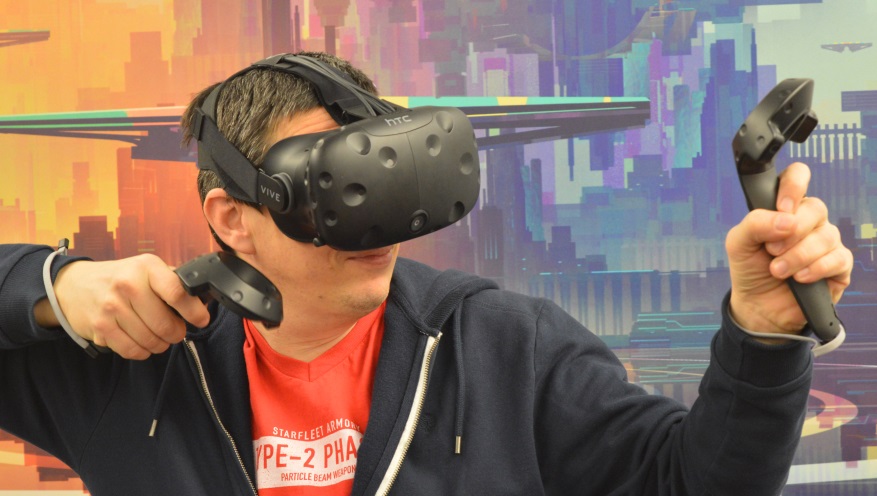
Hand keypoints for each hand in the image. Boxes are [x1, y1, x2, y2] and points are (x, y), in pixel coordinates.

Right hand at [36, 254, 210, 358]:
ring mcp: (112, 307)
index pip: (177, 293)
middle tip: (175, 331)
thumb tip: (204, 299)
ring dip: (161, 344)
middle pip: (166, 324)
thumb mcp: (147, 269)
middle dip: (177, 333)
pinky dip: (143, 352)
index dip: (194, 311)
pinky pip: (132, 350)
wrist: (74, 285)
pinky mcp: (100, 327)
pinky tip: (142, 343)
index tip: (201, 320)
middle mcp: (128, 285)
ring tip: (159, 337)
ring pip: (151, 340)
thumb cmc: (121, 278)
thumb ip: (172, 282)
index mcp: (146, 268)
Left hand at [726, 162, 852, 335]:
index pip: (797, 177)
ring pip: (826, 236)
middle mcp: (809, 221)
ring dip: (798, 255)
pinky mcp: (839, 266)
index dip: (794, 186)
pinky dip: (816, 268)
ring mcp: (825, 242)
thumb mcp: (738, 243)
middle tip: (771, 250)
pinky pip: (838, 258)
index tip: (781, 207)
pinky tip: (800, 278)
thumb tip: (786, 219)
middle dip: (791, 232)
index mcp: (784, 208)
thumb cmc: (750, 269)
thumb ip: (755, 223)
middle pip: (815, 208)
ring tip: (778, 271)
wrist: (758, 307)